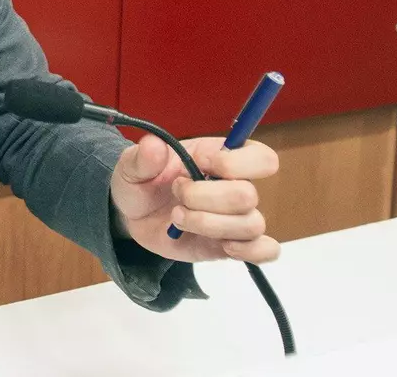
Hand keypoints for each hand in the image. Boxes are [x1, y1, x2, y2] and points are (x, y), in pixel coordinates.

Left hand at [110, 134, 280, 263]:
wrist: (134, 216)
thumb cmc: (141, 183)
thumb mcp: (132, 165)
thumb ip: (142, 156)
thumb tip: (153, 144)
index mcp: (220, 157)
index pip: (260, 158)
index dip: (232, 163)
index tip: (198, 164)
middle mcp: (235, 187)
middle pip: (248, 195)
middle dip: (204, 197)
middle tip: (177, 194)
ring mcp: (235, 218)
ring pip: (250, 225)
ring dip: (207, 224)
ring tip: (178, 218)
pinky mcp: (231, 245)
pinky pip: (264, 251)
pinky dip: (249, 252)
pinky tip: (221, 245)